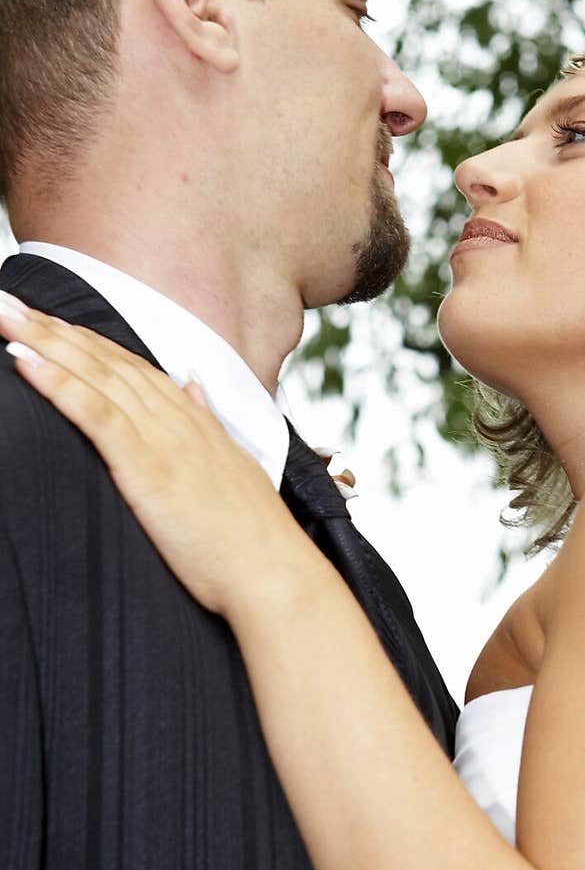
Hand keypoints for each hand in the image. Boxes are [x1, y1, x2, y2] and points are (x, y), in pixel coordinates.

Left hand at [0, 291, 304, 619]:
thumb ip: (208, 422)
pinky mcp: (146, 464)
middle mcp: (176, 417)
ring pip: (95, 375)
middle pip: (106, 360)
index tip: (49, 319)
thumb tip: (193, 385)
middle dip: (53, 327)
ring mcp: (162, 438)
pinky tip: (24, 359)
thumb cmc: (254, 535)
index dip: (87, 341)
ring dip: (44, 340)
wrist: (272, 571)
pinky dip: (58, 383)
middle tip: (7, 298)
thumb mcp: (234, 466)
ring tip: (4, 312)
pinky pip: (95, 413)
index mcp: (193, 420)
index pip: (131, 366)